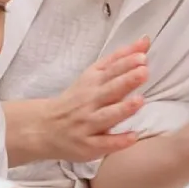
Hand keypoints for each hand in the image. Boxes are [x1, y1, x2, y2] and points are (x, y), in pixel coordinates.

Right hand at [45, 37, 149, 162]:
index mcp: (91, 83)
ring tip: (140, 101)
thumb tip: (144, 42)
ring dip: (123, 109)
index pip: (110, 70)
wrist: (44, 127)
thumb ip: (118, 60)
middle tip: (143, 72)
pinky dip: (117, 141)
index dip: (126, 63)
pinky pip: (104, 143)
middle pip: (109, 90)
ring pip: (107, 116)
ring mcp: (88, 124)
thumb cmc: (75, 100)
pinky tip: (133, 137)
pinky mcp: (88, 145)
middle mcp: (89, 102)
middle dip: (126, 81)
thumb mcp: (92, 75)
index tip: (142, 56)